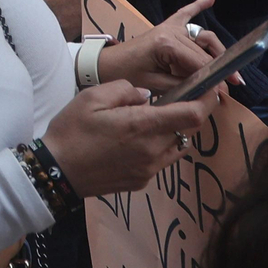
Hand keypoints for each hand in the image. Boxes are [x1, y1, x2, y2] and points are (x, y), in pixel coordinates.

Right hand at [41, 80, 221, 197]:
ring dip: (173, 130)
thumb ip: (125, 90)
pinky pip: (161, 160)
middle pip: (188, 130)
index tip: (210, 87)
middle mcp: (153, 150)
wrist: (57, 172)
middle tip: (175, 98)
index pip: (192, 114)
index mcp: (142, 125)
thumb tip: (146, 95)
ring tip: (150, 120)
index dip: (208, 99)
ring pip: (177, 146)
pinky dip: (158, 146)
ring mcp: (149, 169)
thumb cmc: (71, 131)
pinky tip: (134, 140)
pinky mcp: (142, 181)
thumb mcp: (92, 97)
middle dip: (188, 112)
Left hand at [97, 0, 232, 92]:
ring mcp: (169, 27)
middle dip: (219, 69)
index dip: (215, 78)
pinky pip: (185, 13)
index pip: (200, 62)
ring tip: (229, 70)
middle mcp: (171, 31)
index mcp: (167, 45)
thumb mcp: (156, 86)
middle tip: (231, 87)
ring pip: (203, 37)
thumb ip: (184, 87)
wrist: (106, 64)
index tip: (226, 93)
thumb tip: (211, 90)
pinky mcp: (166, 26)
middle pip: (204, 51)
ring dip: (217, 51)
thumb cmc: (127, 76)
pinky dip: (198, 4)